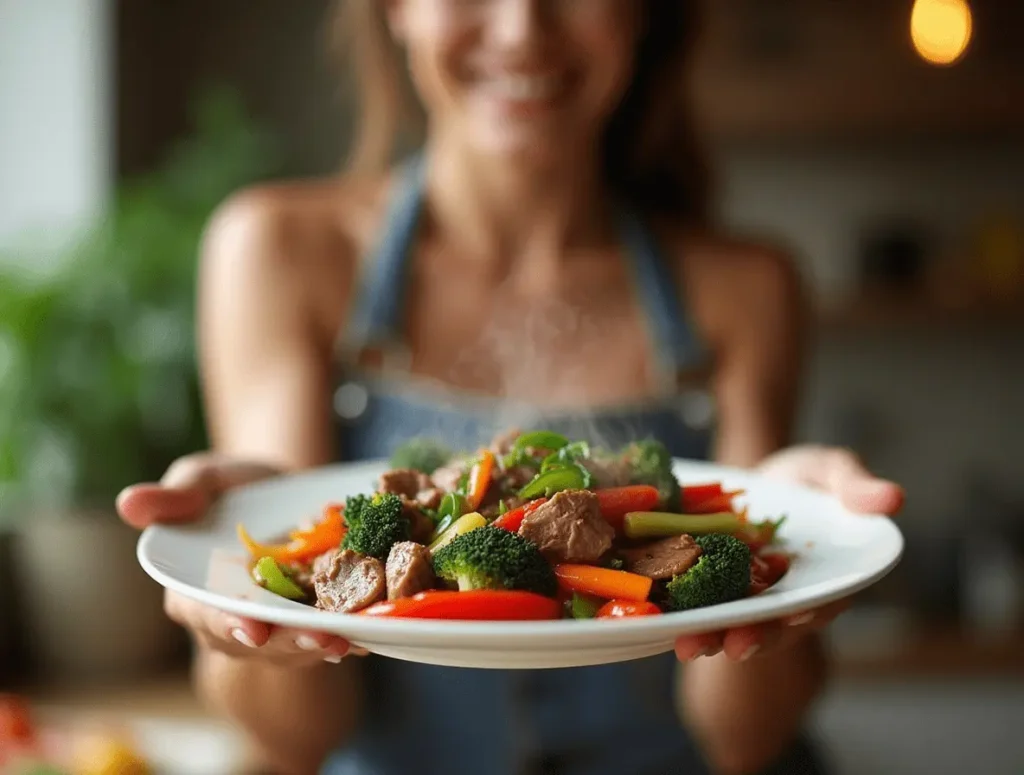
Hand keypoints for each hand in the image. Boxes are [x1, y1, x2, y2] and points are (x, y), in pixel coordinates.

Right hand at [117, 453, 357, 664]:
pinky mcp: (309, 621)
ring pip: (294, 647)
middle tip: (323, 639)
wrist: (282, 490)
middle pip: (257, 642)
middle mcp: (231, 618)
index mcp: (193, 591)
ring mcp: (273, 626)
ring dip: (322, 646)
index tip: (254, 630)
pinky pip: (326, 634)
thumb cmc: (232, 486)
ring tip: (352, 640)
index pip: (206, 614)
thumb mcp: (204, 480)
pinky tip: (371, 635)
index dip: (228, 624)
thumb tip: (128, 503)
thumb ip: (174, 496)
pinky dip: (348, 637)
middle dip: (290, 644)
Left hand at [674, 446, 903, 661]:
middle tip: (732, 646)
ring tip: (687, 646)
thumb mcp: (831, 471)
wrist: (757, 475)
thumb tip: (894, 497)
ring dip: (712, 637)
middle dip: (753, 637)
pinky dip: (682, 616)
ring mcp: (749, 598)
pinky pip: (698, 605)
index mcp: (826, 578)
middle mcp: (788, 597)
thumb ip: (855, 486)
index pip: (822, 600)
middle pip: (773, 624)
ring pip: (733, 623)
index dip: (810, 611)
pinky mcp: (712, 588)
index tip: (795, 616)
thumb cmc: (804, 476)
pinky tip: (662, 623)